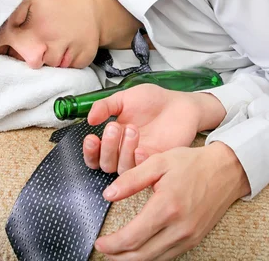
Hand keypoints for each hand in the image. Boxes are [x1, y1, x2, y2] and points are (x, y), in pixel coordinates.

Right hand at [83, 84, 225, 173]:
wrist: (179, 103)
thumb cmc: (153, 100)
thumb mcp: (124, 98)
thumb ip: (105, 107)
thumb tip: (89, 119)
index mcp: (114, 138)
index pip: (95, 155)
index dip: (90, 151)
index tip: (91, 138)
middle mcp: (124, 152)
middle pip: (106, 164)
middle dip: (107, 146)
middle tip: (114, 126)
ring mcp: (140, 159)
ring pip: (121, 168)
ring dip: (123, 150)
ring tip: (132, 129)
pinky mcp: (156, 162)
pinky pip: (143, 170)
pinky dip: (139, 160)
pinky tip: (141, 148)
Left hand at [95, 142, 250, 259]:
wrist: (226, 170)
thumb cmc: (192, 163)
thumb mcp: (159, 162)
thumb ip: (131, 179)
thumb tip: (108, 194)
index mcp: (167, 207)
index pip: (132, 237)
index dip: (111, 244)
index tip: (99, 241)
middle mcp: (179, 227)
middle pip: (140, 255)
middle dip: (117, 256)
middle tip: (104, 249)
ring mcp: (189, 236)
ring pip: (154, 259)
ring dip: (132, 260)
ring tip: (117, 252)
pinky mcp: (195, 239)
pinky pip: (168, 256)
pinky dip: (150, 257)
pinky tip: (139, 249)